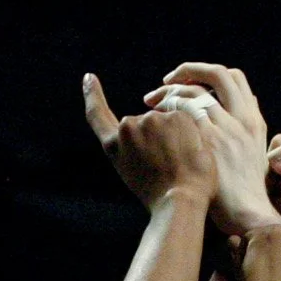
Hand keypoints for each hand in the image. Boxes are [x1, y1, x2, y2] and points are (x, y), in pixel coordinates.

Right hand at [82, 73, 214, 209]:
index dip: (93, 95)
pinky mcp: (176, 116)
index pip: (98, 114)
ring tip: (179, 164)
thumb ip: (133, 147)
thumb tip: (149, 130)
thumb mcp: (133, 172)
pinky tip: (191, 155)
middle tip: (169, 165)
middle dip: (159, 138)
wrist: (179, 202)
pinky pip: (186, 121)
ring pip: (168, 121)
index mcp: (113, 145)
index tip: (89, 78)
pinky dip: (191, 136)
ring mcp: (151, 120)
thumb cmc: (160, 197)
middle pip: (146, 122)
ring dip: (176, 136)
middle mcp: (128, 127)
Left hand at [147, 63, 280, 234]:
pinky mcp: (207, 139)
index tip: (190, 83)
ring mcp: (224, 127)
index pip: (234, 78)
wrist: (245, 213)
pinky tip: (154, 118)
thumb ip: (246, 129)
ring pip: (194, 91)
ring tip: (152, 101)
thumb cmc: (246, 192)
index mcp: (253, 120)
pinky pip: (181, 110)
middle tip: (167, 81)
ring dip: (169, 92)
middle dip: (189, 70)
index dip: (208, 75)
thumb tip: (246, 103)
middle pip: (218, 74)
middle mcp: (240, 118)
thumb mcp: (256, 155)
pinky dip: (165, 109)